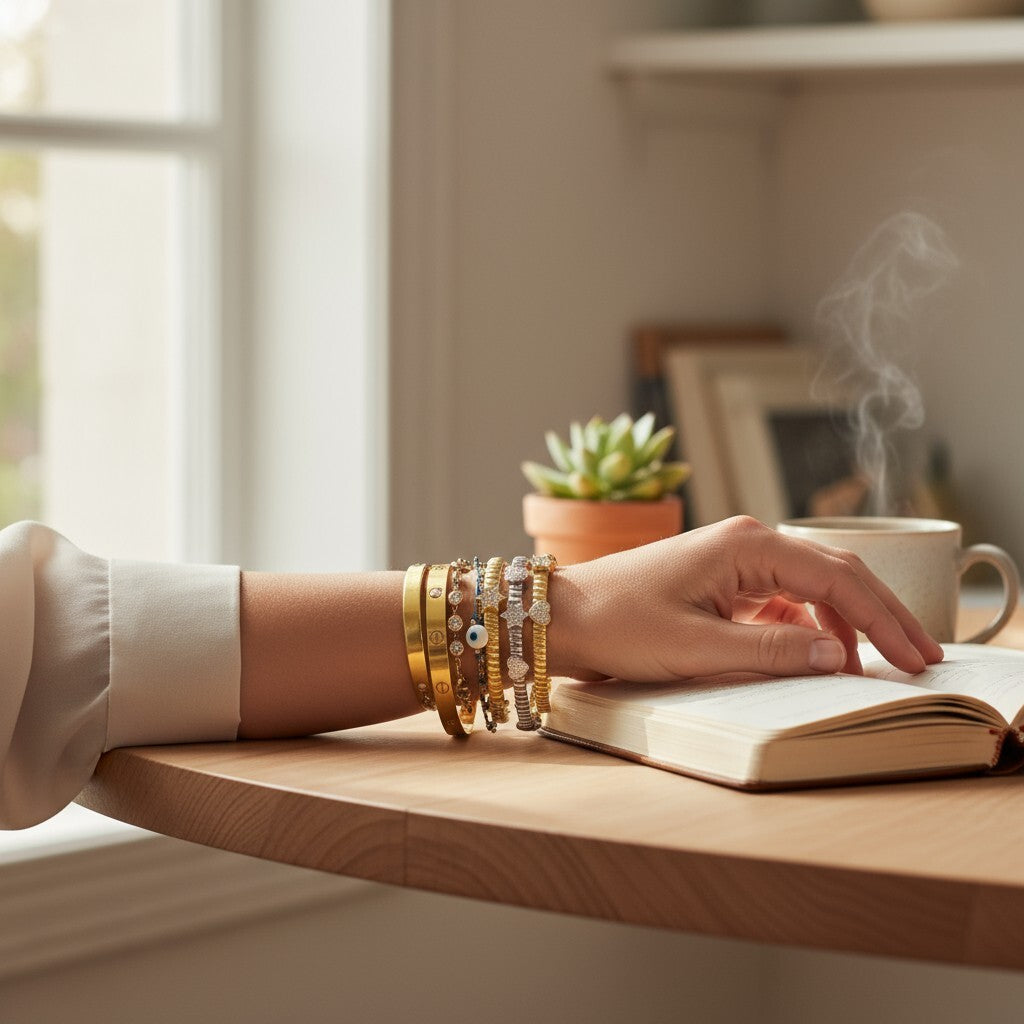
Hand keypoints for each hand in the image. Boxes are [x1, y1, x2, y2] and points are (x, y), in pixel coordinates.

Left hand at [549, 516, 943, 681]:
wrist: (563, 619)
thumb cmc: (618, 625)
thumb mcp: (697, 647)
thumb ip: (771, 652)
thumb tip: (837, 655)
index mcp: (746, 545)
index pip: (837, 577)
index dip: (883, 617)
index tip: (917, 654)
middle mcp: (747, 543)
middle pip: (834, 574)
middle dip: (879, 615)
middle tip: (921, 657)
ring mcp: (734, 562)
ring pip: (811, 588)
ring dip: (845, 624)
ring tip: (879, 663)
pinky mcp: (722, 583)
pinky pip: (781, 602)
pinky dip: (808, 628)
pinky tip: (822, 655)